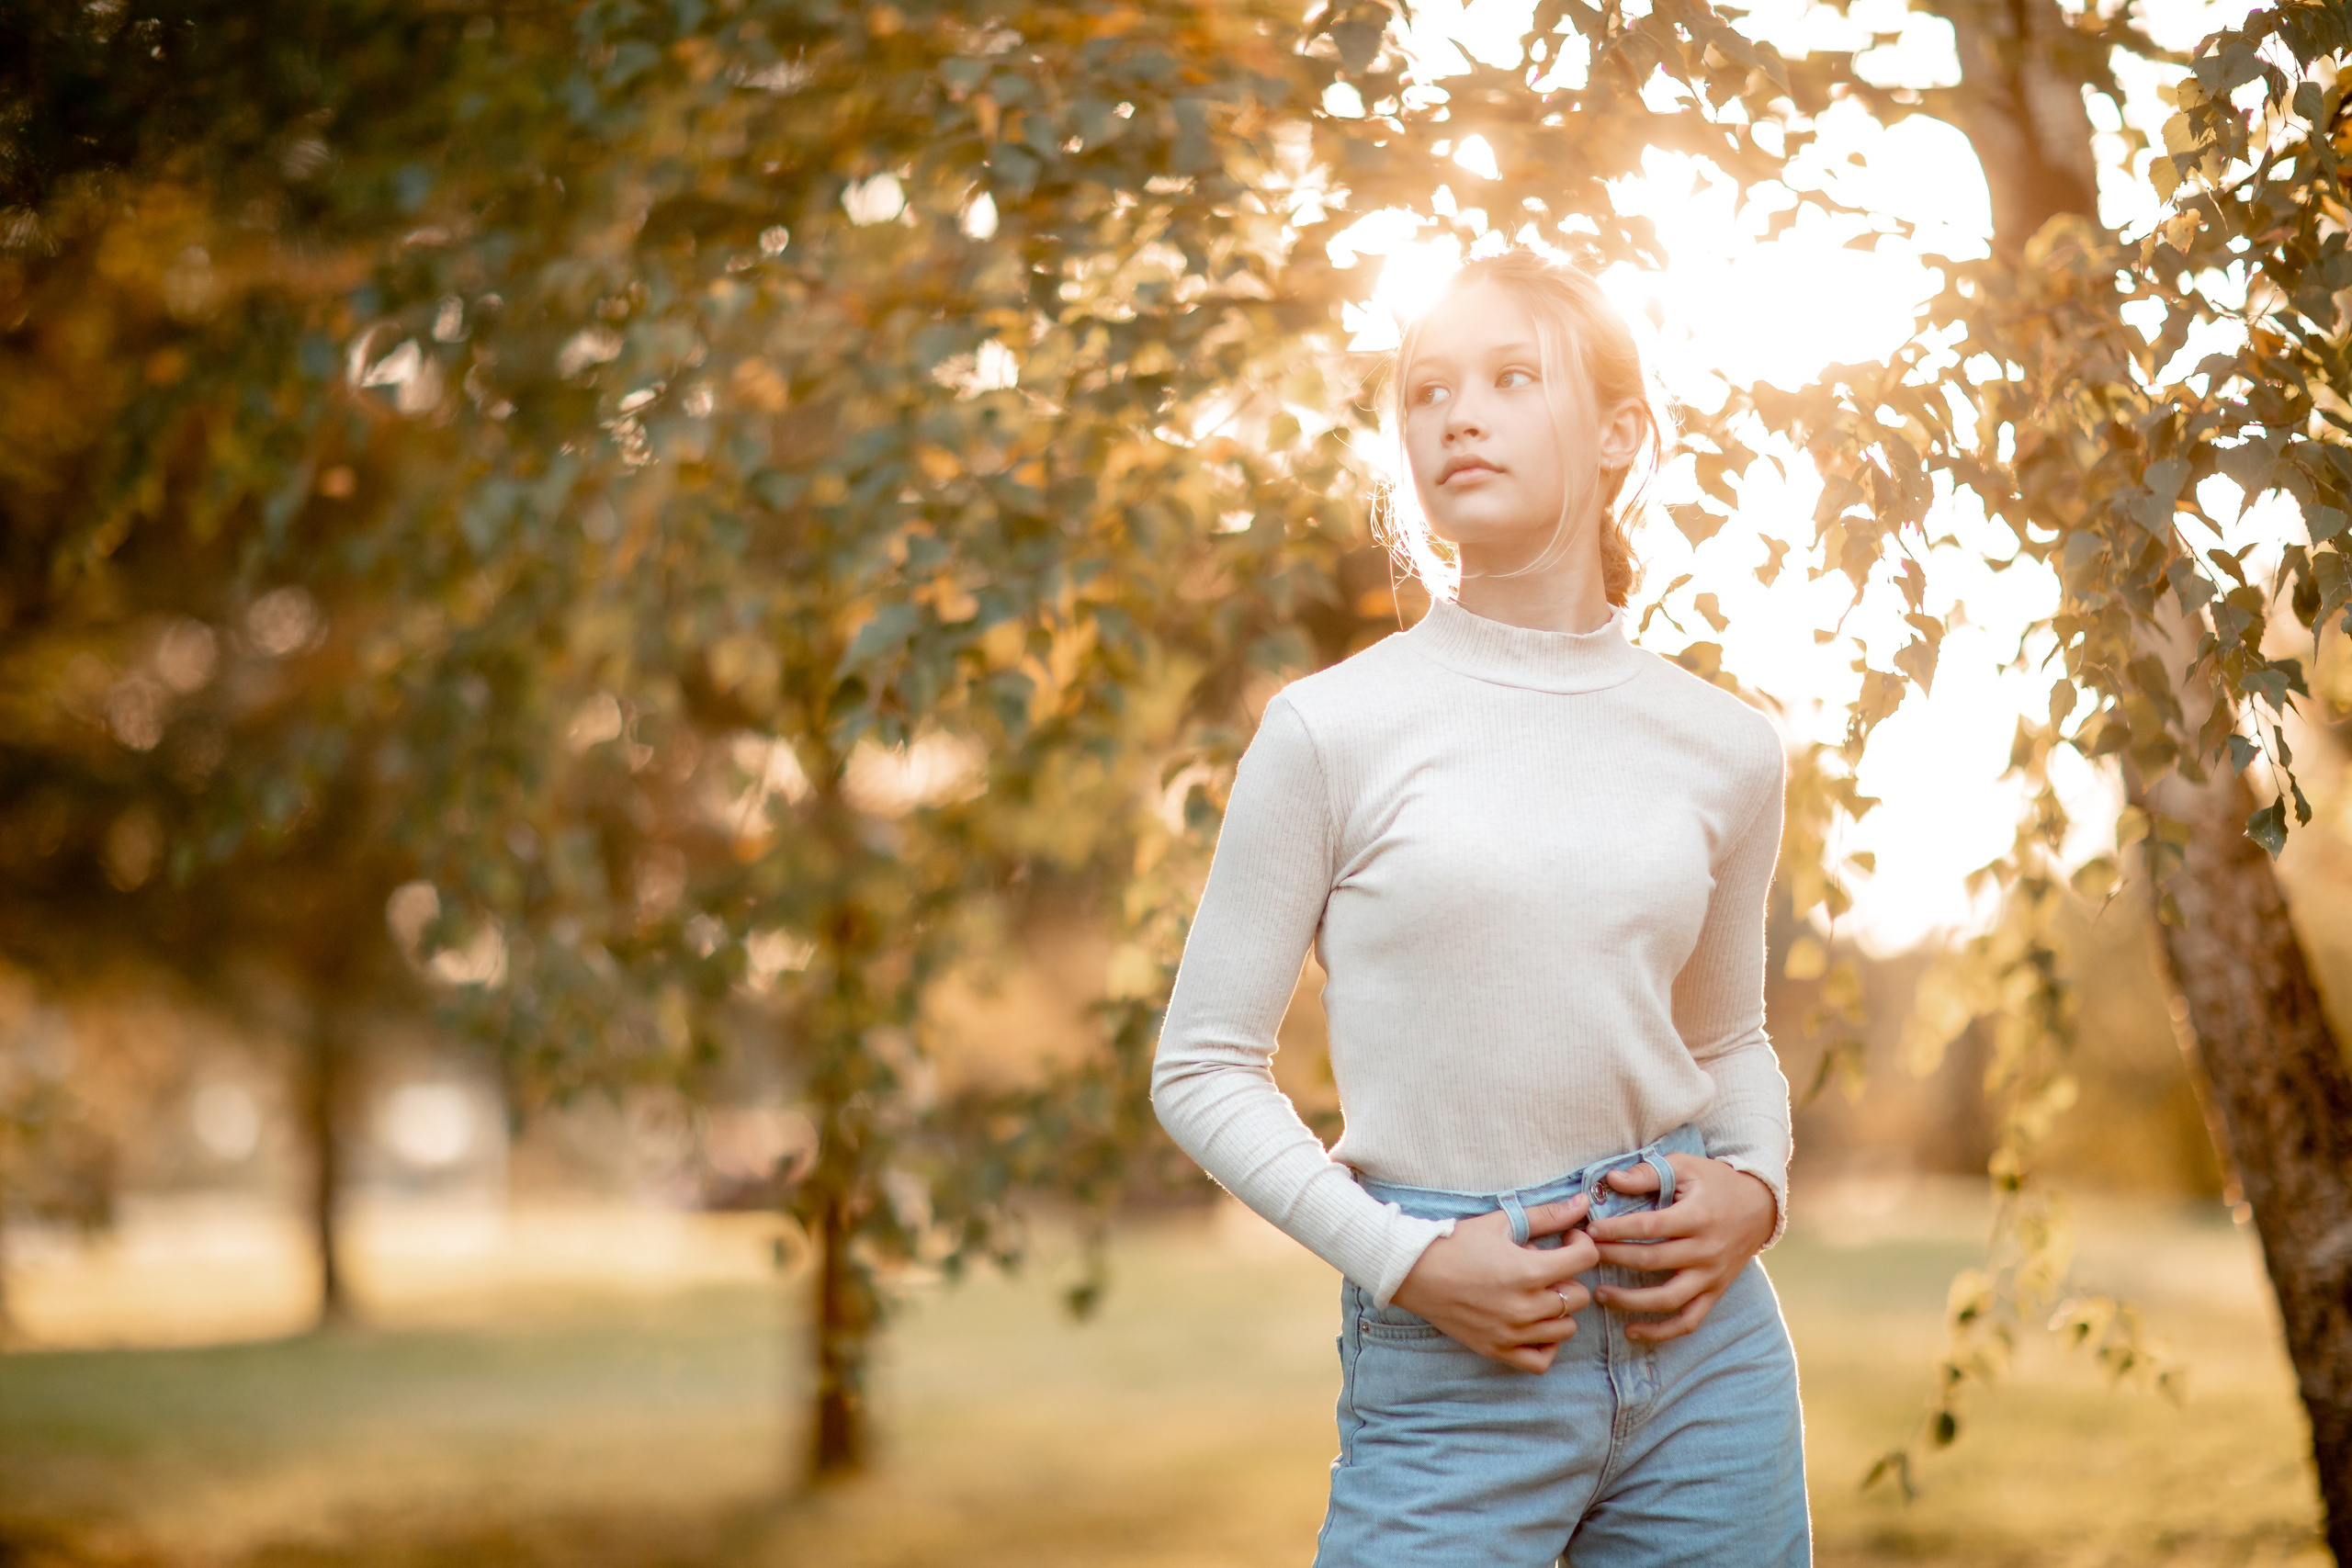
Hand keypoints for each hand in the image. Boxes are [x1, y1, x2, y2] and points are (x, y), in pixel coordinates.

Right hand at [1390, 1195, 1596, 1373]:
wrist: (1414, 1273)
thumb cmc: (1457, 1243)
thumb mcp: (1501, 1223)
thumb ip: (1546, 1216)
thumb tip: (1583, 1203)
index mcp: (1529, 1271)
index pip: (1586, 1260)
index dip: (1582, 1244)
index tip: (1566, 1240)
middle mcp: (1525, 1307)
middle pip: (1579, 1297)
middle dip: (1569, 1277)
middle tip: (1547, 1265)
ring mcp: (1512, 1333)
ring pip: (1566, 1329)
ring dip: (1559, 1309)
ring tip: (1538, 1293)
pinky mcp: (1498, 1349)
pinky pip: (1541, 1361)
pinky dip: (1546, 1344)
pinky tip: (1536, 1324)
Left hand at [1585, 1155, 1775, 1343]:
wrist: (1761, 1207)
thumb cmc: (1715, 1182)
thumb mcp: (1685, 1167)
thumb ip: (1648, 1173)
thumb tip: (1610, 1179)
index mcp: (1697, 1217)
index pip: (1649, 1227)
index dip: (1616, 1230)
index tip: (1590, 1229)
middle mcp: (1706, 1250)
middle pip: (1652, 1262)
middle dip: (1614, 1259)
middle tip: (1585, 1256)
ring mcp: (1711, 1276)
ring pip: (1668, 1299)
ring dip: (1630, 1301)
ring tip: (1600, 1294)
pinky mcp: (1715, 1292)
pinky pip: (1689, 1321)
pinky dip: (1661, 1332)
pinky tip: (1632, 1331)